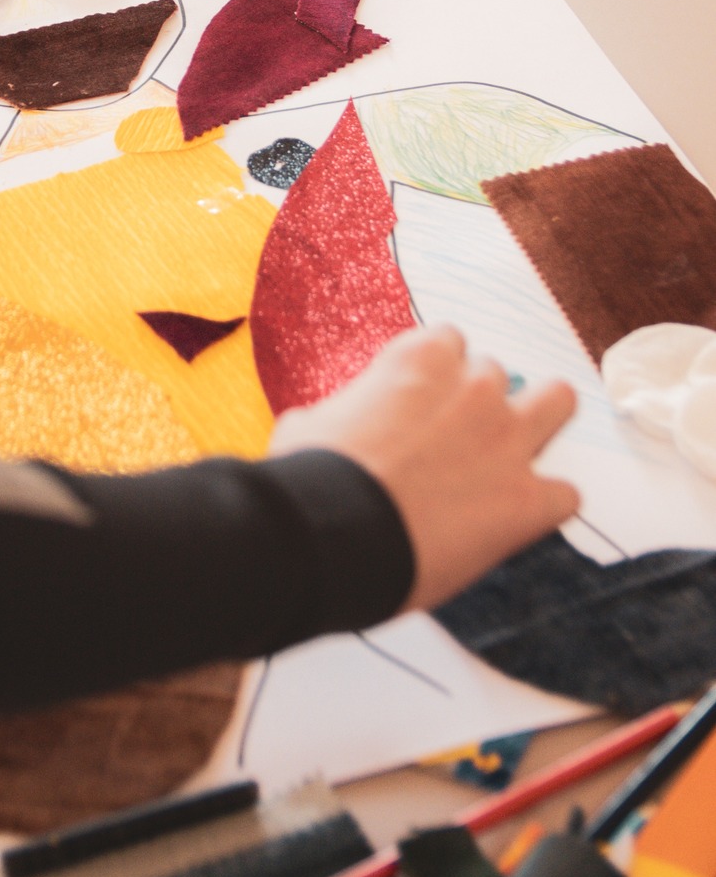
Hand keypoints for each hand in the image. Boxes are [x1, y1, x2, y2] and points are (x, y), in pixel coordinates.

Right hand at [271, 325, 579, 610]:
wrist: (333, 535)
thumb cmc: (311, 476)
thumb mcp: (310, 422)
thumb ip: (345, 411)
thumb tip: (333, 426)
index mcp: (420, 359)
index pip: (448, 342)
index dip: (433, 376)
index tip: (417, 405)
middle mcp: (474, 387)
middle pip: (495, 374)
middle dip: (476, 405)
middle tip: (449, 445)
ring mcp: (508, 440)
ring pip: (559, 402)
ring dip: (540, 423)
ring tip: (511, 458)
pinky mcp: (528, 499)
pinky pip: (566, 494)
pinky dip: (543, 508)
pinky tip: (514, 524)